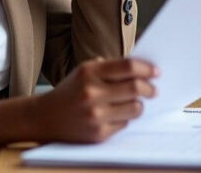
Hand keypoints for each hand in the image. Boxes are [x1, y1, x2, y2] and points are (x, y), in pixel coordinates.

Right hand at [31, 58, 158, 142]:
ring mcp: (95, 115)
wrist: (44, 117)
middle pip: (136, 87)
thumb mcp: (84, 71)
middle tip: (154, 89)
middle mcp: (92, 93)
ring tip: (135, 102)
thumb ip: (110, 68)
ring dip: (139, 104)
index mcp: (89, 72)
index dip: (147, 69)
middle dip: (150, 88)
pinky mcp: (98, 133)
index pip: (128, 67)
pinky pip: (125, 124)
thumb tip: (142, 69)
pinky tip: (116, 114)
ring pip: (135, 108)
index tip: (156, 71)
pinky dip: (125, 118)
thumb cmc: (70, 91)